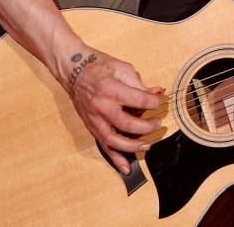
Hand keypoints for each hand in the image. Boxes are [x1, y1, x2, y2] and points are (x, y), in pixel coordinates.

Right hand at [64, 49, 163, 173]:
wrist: (73, 70)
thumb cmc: (98, 66)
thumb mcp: (121, 68)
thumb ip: (140, 84)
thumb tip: (158, 93)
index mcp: (110, 88)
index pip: (138, 100)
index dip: (154, 102)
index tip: (160, 102)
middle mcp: (101, 106)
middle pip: (126, 124)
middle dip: (146, 127)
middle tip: (157, 124)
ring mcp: (94, 119)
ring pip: (114, 140)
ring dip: (133, 146)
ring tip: (147, 145)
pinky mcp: (91, 126)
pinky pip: (104, 146)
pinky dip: (115, 159)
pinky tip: (126, 168)